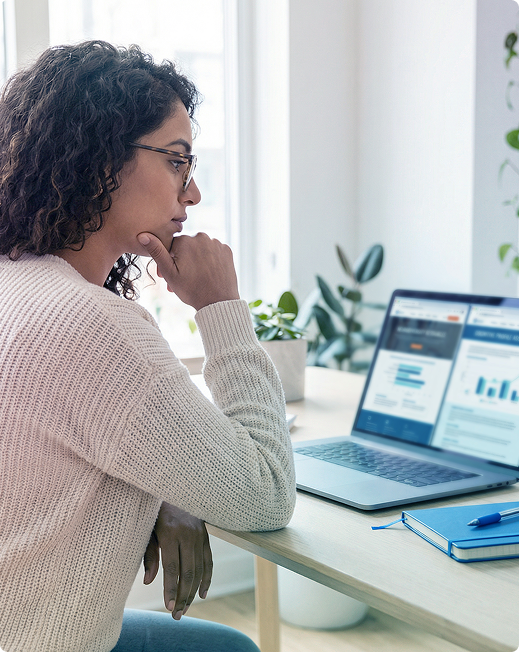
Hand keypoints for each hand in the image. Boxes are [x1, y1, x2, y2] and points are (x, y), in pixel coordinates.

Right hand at [137, 232, 239, 310]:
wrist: (218, 302)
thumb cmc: (191, 289)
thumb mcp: (169, 273)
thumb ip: (157, 252)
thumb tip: (143, 235)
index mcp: (185, 240)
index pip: (172, 246)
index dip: (169, 260)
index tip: (167, 275)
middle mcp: (202, 237)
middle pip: (187, 247)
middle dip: (182, 261)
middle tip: (181, 279)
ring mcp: (216, 243)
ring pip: (201, 249)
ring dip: (196, 260)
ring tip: (195, 277)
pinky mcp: (227, 250)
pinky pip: (214, 251)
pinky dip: (210, 260)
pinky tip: (207, 273)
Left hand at [143, 502, 212, 619]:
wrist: (173, 488)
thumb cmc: (154, 511)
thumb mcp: (147, 529)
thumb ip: (149, 555)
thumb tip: (149, 582)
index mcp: (170, 532)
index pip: (172, 568)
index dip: (171, 589)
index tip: (169, 607)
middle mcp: (188, 534)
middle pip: (188, 572)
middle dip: (183, 596)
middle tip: (178, 615)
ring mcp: (199, 534)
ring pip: (200, 568)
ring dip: (194, 591)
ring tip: (186, 608)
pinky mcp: (206, 535)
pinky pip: (209, 560)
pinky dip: (207, 578)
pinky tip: (203, 594)